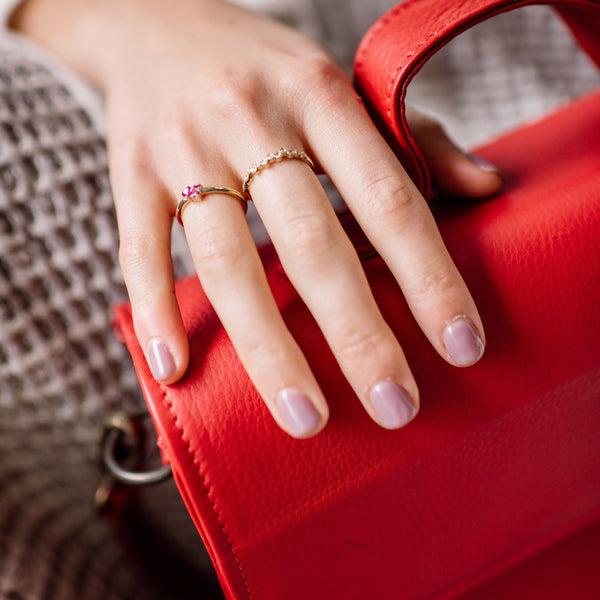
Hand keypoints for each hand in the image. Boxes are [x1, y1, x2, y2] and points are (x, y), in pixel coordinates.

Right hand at [14, 0, 501, 437]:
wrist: (154, 18)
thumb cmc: (263, 65)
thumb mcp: (341, 82)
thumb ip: (411, 137)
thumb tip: (485, 189)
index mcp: (319, 92)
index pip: (388, 198)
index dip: (429, 277)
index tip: (460, 346)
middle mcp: (250, 117)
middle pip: (312, 243)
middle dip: (358, 334)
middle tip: (395, 405)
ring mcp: (183, 147)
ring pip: (227, 262)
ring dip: (268, 347)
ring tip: (305, 417)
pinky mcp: (128, 173)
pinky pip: (139, 250)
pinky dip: (157, 313)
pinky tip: (177, 370)